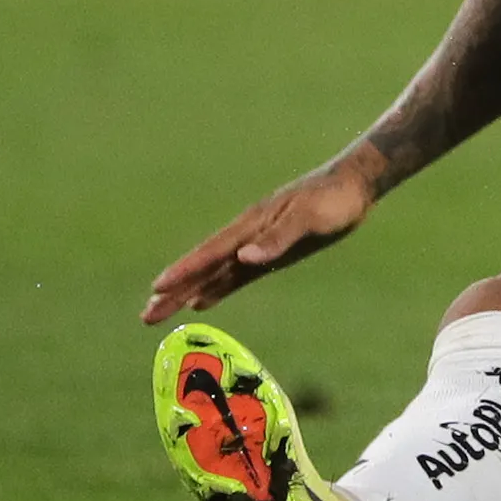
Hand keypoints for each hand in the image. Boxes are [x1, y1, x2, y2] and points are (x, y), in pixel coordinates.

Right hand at [140, 149, 382, 324]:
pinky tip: (202, 301)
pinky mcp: (272, 253)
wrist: (355, 184)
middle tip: (146, 315)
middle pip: (204, 267)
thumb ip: (278, 239)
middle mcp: (248, 236)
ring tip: (160, 311)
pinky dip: (216, 288)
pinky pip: (236, 275)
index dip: (184, 272)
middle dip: (175, 290)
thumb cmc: (334, 200)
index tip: (157, 289)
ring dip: (188, 292)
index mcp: (252, 226)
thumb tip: (244, 258)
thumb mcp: (310, 219)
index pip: (210, 253)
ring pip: (215, 273)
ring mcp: (257, 244)